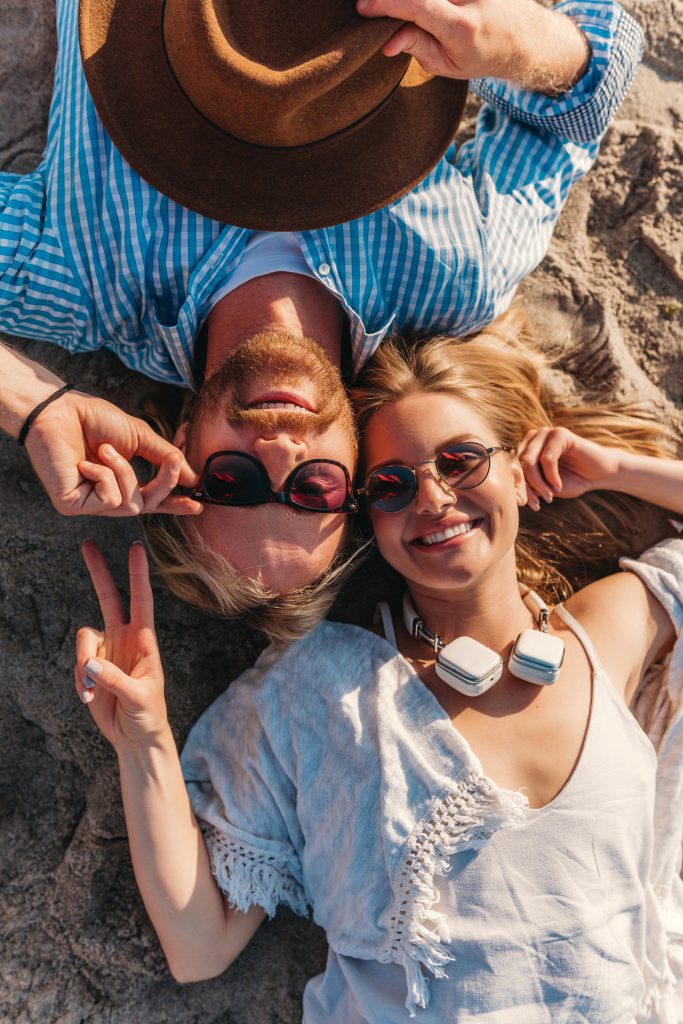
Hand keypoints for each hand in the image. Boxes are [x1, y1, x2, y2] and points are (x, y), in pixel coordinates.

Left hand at [24, 390, 201, 516]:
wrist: (59, 411)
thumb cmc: (93, 419)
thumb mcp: (139, 437)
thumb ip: (164, 457)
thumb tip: (192, 477)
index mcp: (120, 481)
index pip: (151, 499)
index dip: (173, 504)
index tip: (197, 505)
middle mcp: (104, 496)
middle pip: (147, 505)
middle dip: (164, 482)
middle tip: (173, 461)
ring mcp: (88, 503)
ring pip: (130, 504)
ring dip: (124, 471)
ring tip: (105, 449)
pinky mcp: (73, 505)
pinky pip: (109, 499)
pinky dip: (104, 476)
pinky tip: (84, 463)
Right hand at [75, 541, 169, 748]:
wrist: (135, 736)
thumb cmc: (148, 714)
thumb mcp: (139, 698)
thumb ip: (116, 680)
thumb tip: (90, 664)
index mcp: (145, 640)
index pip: (141, 600)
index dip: (137, 574)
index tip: (135, 548)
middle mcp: (124, 638)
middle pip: (108, 597)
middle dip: (98, 571)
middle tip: (87, 544)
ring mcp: (106, 650)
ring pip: (84, 637)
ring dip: (83, 662)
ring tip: (90, 690)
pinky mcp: (90, 666)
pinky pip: (77, 662)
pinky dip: (78, 680)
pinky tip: (88, 698)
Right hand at [356, 0, 590, 92]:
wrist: (522, 37)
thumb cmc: (480, 55)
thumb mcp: (448, 65)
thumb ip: (417, 48)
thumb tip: (387, 41)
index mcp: (460, 27)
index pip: (416, 6)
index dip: (385, 5)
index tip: (363, 8)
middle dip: (393, 2)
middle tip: (371, 7)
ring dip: (406, 4)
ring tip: (387, 11)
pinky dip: (421, 2)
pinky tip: (410, 7)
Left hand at [518, 427, 619, 509]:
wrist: (599, 474)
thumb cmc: (570, 481)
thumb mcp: (544, 487)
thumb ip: (527, 487)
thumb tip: (510, 497)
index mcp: (525, 448)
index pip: (511, 467)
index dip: (516, 486)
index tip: (524, 504)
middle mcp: (532, 437)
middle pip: (517, 463)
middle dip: (526, 487)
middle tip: (537, 504)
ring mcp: (546, 433)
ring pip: (529, 461)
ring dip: (538, 483)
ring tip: (549, 497)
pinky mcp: (560, 434)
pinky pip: (547, 458)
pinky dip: (551, 477)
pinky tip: (559, 487)